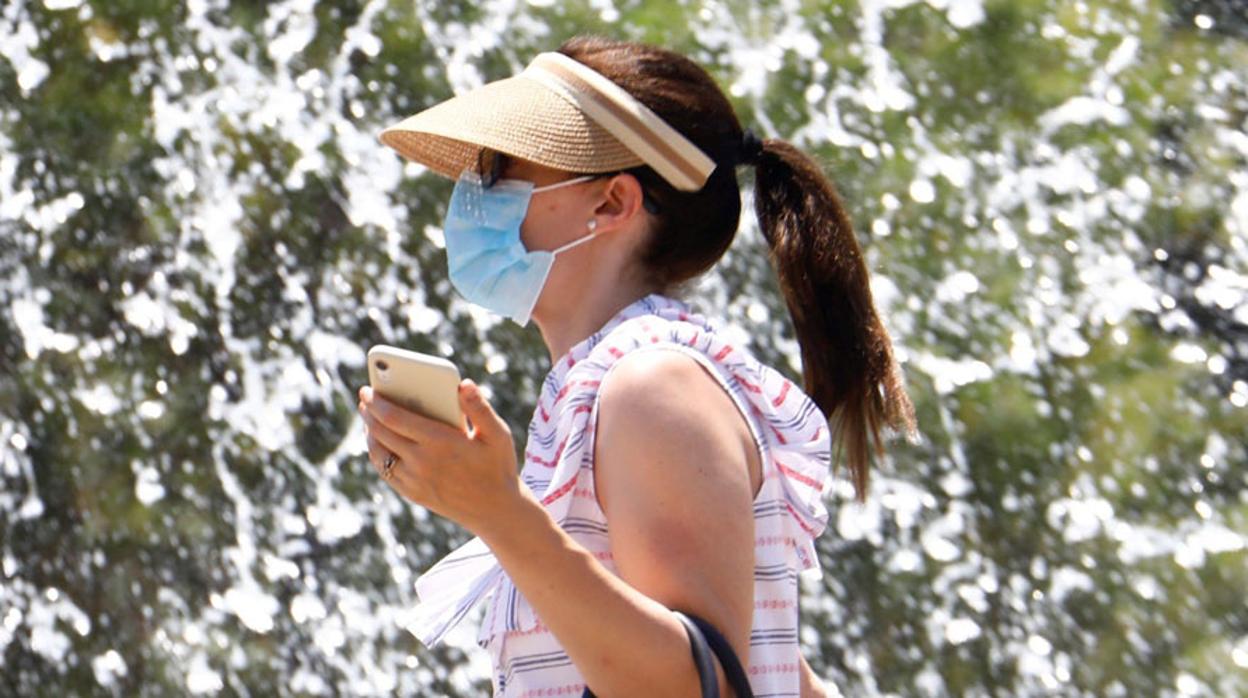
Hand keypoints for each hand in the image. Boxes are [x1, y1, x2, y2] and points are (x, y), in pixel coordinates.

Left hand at [358, 379, 522, 535]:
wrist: (496, 510)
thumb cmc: (498, 466)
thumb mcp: (497, 434)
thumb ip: (479, 407)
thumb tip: (463, 383)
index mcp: (439, 442)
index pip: (394, 417)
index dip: (377, 402)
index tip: (367, 389)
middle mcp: (421, 461)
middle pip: (381, 433)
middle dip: (369, 413)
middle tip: (364, 398)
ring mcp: (414, 480)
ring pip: (379, 453)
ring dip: (370, 434)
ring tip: (369, 419)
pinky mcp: (413, 494)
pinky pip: (385, 472)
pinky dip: (377, 455)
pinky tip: (379, 445)